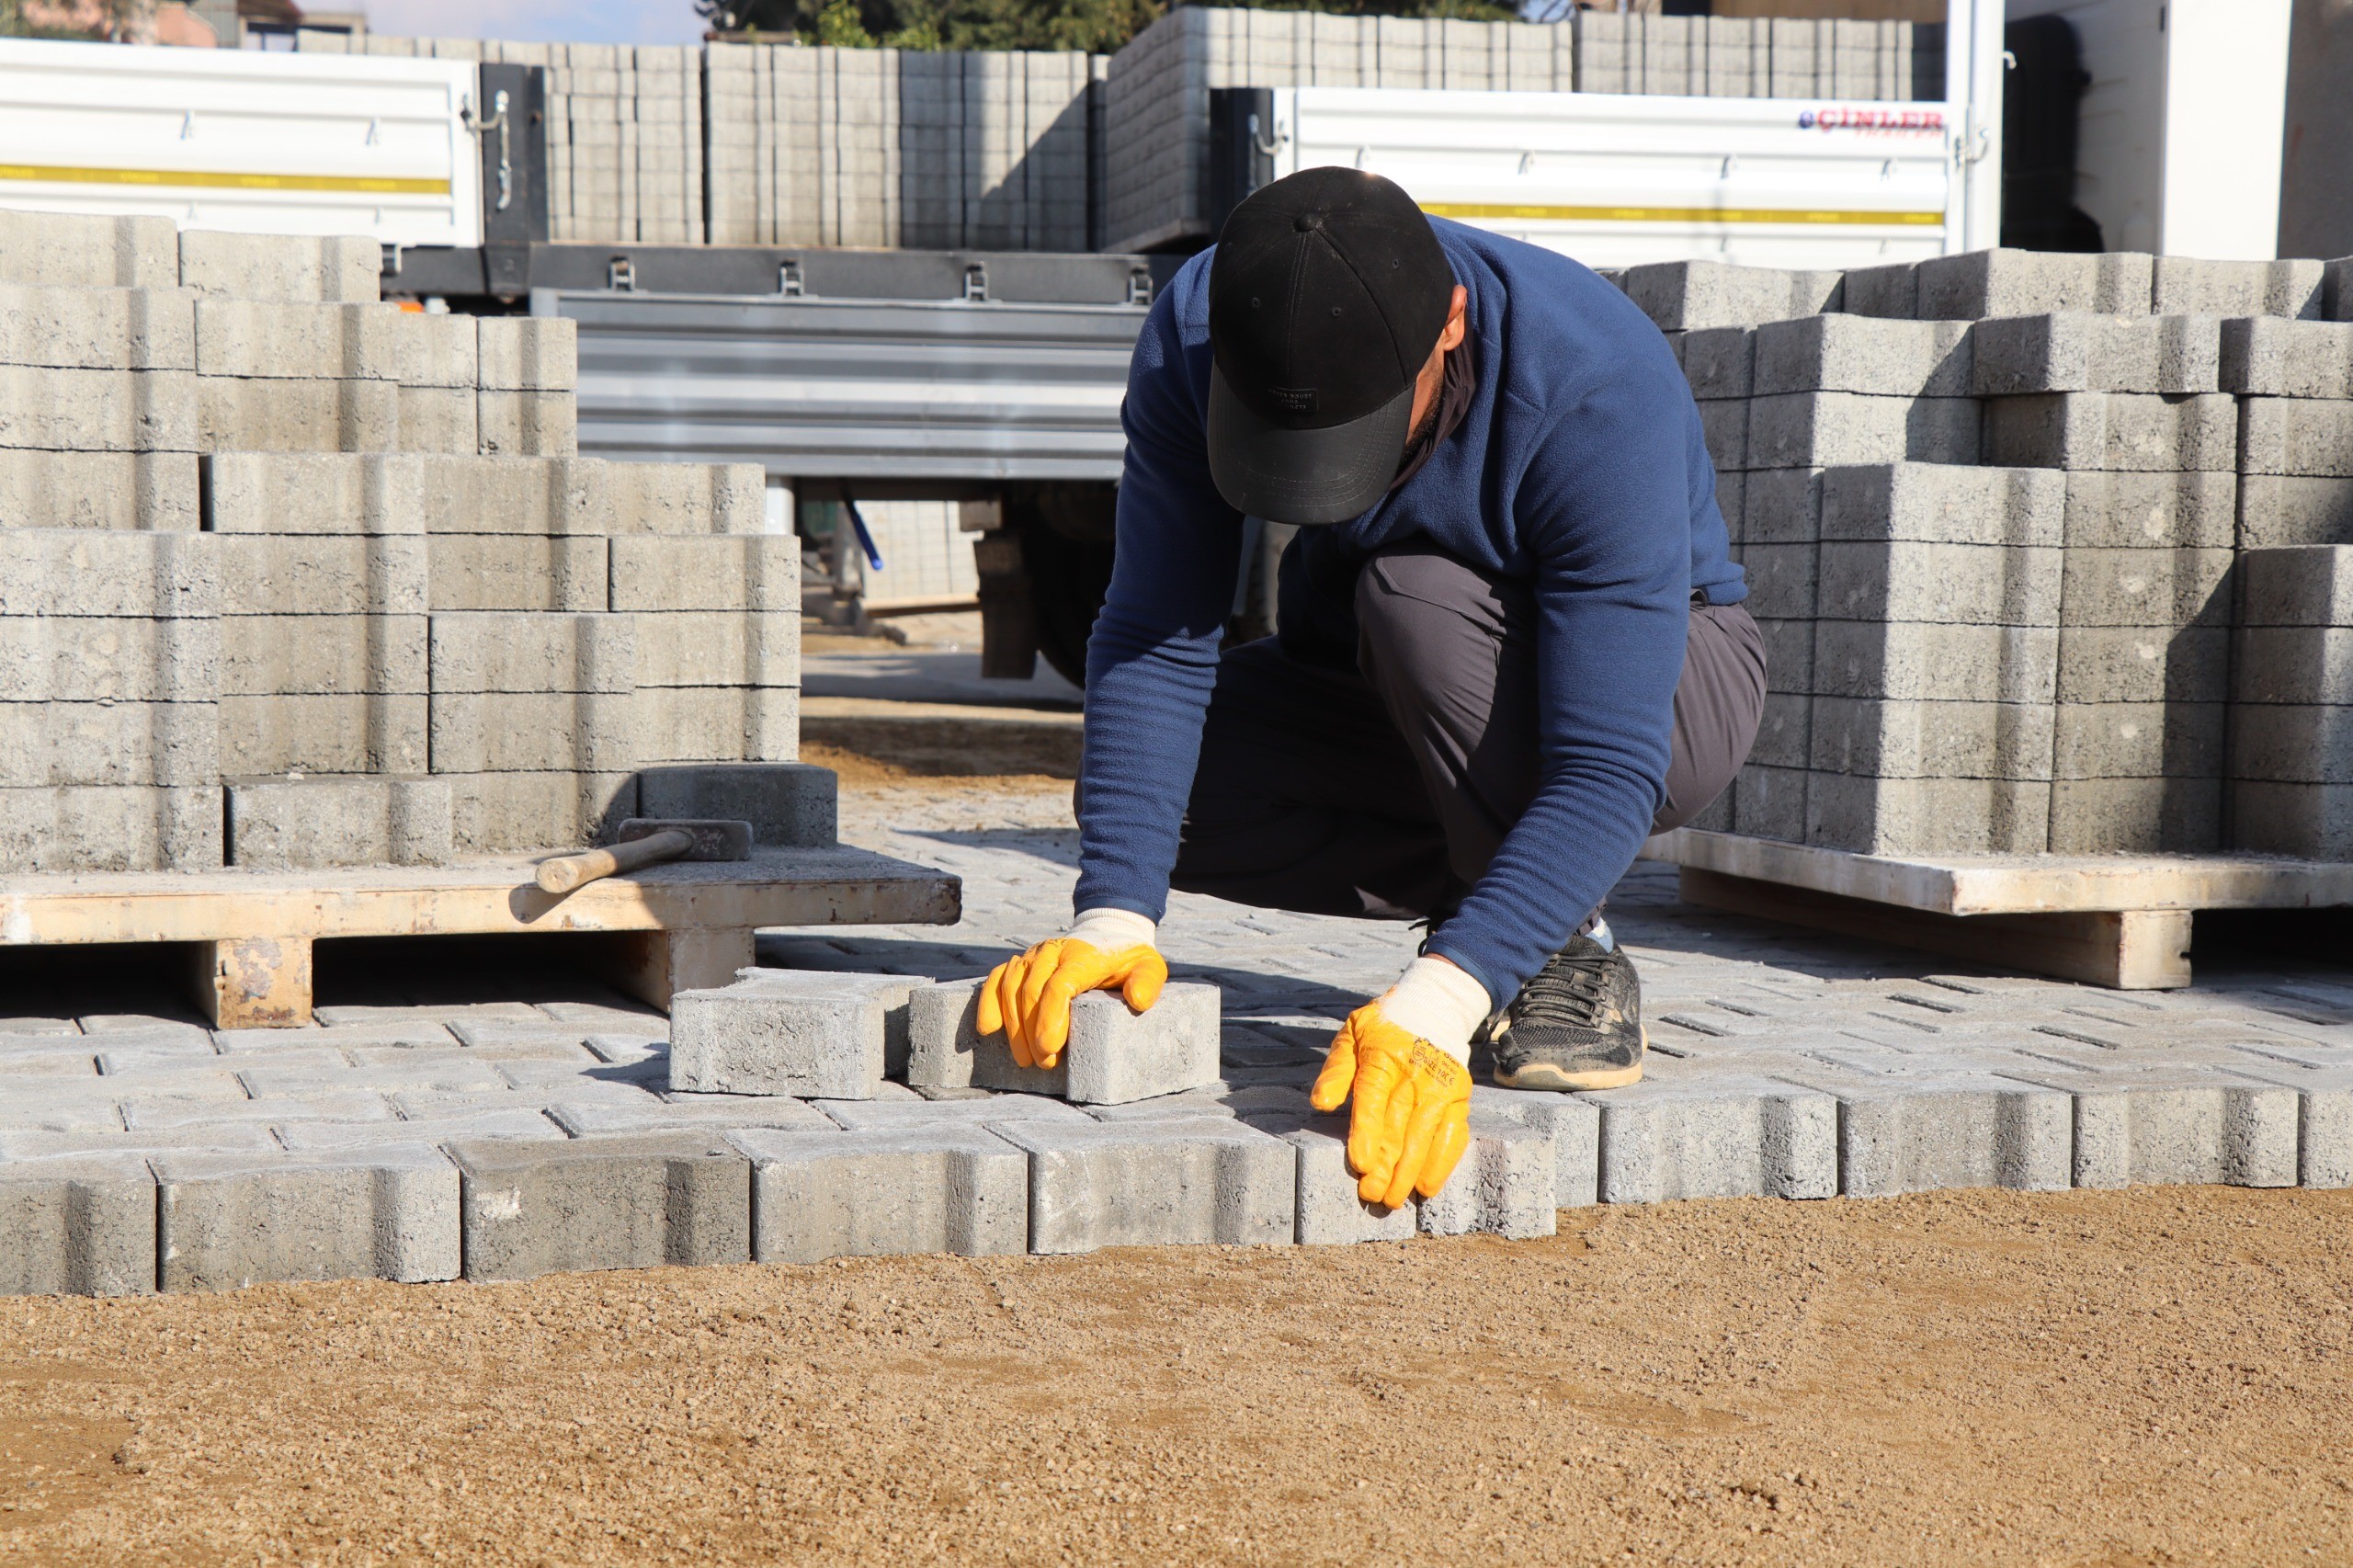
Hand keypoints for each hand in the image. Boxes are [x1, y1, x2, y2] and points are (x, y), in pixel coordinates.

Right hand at [977, 936, 1167, 1069]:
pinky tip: (988, 1028)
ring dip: (1013, 1025)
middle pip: (1031, 990)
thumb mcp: (1150, 967)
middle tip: (1043, 1063)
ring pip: (1010, 986)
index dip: (1051, 1017)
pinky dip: (988, 1001)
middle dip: (1032, 1031)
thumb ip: (1147, 983)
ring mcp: (1033, 955)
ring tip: (1024, 1059)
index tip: (1049, 1049)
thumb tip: (1138, 1001)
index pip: (1060, 984)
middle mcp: (1053, 951)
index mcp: (1084, 955)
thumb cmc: (1128, 958)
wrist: (1108, 931)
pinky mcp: (1020, 962)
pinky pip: (996, 978)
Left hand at [1310, 1000, 1472, 1206]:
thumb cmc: (1382, 1028)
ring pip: (1425, 1137)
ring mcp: (1441, 1088)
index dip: (1367, 1133)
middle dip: (1385, 1164)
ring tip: (1393, 1199)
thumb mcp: (1352, 1036)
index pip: (1374, 1099)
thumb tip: (1320, 1104)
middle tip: (1372, 1194)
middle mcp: (1416, 1074)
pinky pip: (1453, 1135)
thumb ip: (1335, 1071)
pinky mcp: (1459, 1098)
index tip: (1360, 1164)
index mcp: (1384, 1057)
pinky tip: (1426, 1187)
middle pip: (1399, 1125)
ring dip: (1409, 1172)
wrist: (1434, 1007)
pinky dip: (1441, 1164)